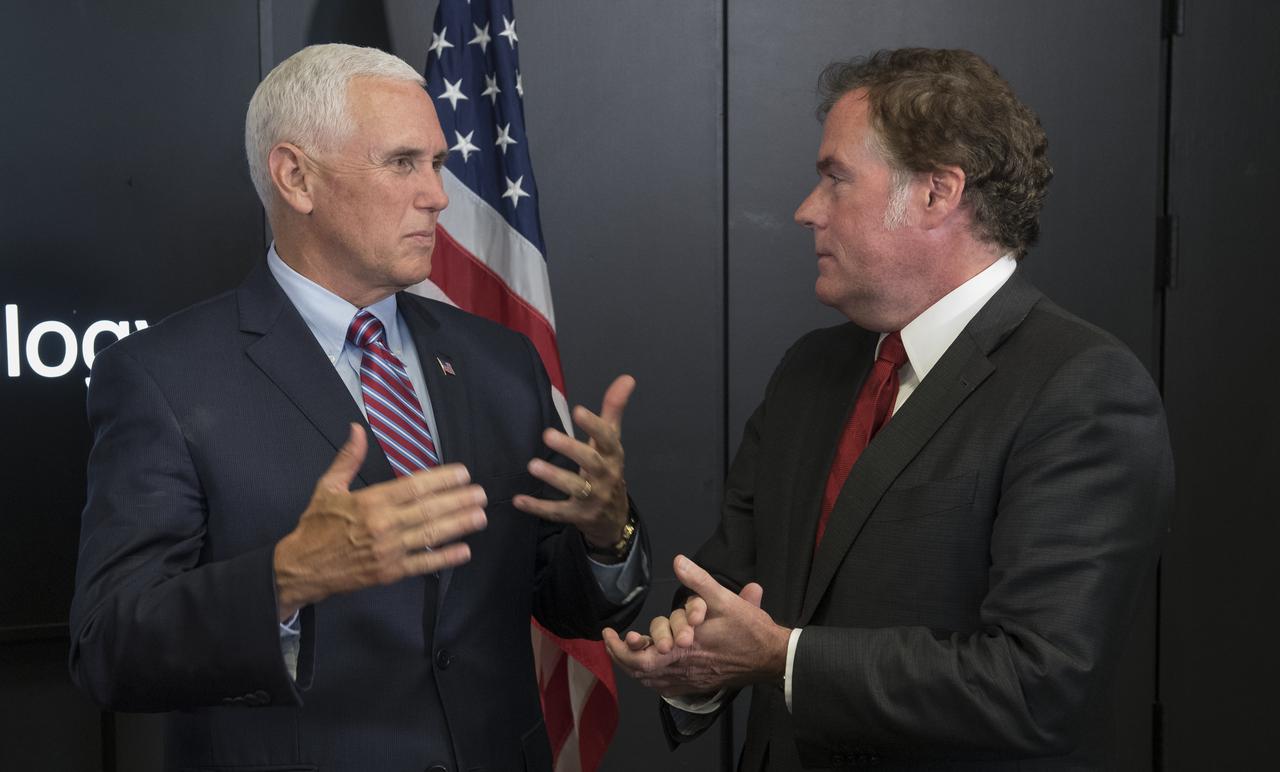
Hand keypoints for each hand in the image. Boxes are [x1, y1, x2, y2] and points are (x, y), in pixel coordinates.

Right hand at [273, 424, 487, 620]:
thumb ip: (348, 459)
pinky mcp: (390, 572)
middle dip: (459, 501)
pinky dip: (445, 558)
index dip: (442, 479)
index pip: (414, 486)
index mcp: (370, 501)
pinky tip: (464, 551)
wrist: (300, 568)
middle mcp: (383, 525)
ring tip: (480, 516)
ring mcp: (389, 551)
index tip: (463, 473)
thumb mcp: (328, 488)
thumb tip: (356, 429)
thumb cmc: (316, 526)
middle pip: (429, 509)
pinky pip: (423, 564)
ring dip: (459, 525)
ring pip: (430, 535)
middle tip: (481, 494)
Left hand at [513, 374, 634, 549]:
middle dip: (571, 448)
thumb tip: (627, 377)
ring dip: (554, 477)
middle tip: (547, 435)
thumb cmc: (608, 470)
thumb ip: (614, 410)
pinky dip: (538, 507)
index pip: (607, 439)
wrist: (614, 519)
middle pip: (591, 461)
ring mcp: (593, 498)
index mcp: (613, 455)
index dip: (594, 426)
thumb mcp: (612, 442)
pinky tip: (519, 500)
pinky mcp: (578, 516)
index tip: (578, 411)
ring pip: (575, 487)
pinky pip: (558, 512)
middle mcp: (606, 476)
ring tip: (533, 465)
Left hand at [603, 555, 790, 696]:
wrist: (772, 658)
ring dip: (634, 666)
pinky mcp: (698, 685)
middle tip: (613, 640)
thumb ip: (699, 581)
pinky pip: (665, 687)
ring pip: (650, 680)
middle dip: (621, 656)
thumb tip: (678, 561)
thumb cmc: (750, 630)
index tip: (608, 633)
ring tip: (627, 649)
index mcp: (684, 649)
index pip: (638, 657)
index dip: (618, 648)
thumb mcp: (725, 599)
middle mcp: (683, 668)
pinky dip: (652, 678)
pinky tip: (651, 668)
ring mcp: (690, 680)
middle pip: (638, 672)